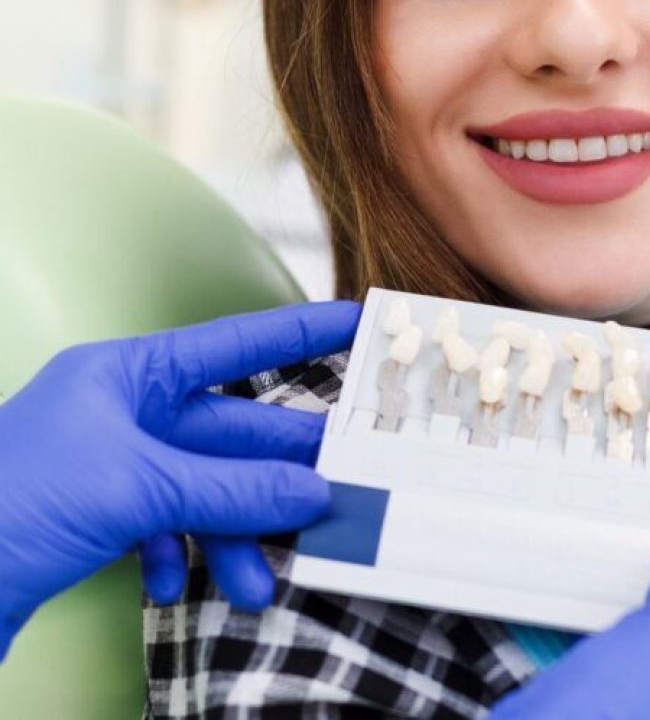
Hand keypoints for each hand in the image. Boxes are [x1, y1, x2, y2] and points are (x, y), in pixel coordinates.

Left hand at [0, 300, 359, 658]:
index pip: (233, 343)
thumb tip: (312, 492)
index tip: (355, 323)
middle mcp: (124, 412)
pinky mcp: (100, 518)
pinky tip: (177, 585)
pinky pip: (167, 528)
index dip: (298, 331)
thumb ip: (230, 489)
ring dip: (234, 534)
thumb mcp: (134, 489)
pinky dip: (182, 557)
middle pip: (228, 431)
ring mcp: (113, 466)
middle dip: (278, 467)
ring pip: (204, 489)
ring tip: (262, 579)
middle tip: (340, 481)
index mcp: (127, 374)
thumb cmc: (11, 505)